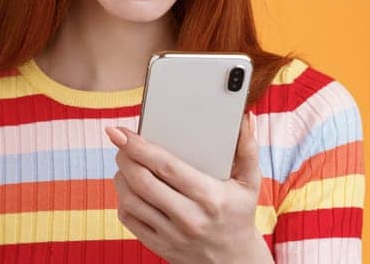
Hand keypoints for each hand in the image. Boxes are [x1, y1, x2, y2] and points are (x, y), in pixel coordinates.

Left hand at [107, 113, 273, 263]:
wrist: (233, 260)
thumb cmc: (239, 215)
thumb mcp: (249, 183)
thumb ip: (247, 149)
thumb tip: (244, 119)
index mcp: (209, 197)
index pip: (166, 167)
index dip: (140, 147)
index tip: (122, 133)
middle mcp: (188, 217)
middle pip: (142, 181)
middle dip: (125, 157)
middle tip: (122, 144)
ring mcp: (171, 234)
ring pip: (130, 200)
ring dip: (120, 177)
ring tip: (125, 163)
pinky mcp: (158, 245)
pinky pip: (129, 219)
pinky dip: (123, 199)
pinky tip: (129, 188)